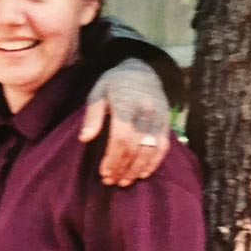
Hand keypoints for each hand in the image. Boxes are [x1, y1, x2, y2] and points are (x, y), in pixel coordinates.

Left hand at [80, 58, 170, 186]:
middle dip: (122, 167)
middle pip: (135, 147)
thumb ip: (92, 115)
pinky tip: (143, 174)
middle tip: (110, 181)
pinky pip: (163, 146)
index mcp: (126, 103)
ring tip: (124, 182)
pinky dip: (154, 162)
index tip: (103, 172)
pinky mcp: (166, 122)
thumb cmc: (115, 83)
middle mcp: (145, 111)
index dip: (112, 158)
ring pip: (150, 150)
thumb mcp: (98, 91)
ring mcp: (158, 117)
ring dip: (136, 169)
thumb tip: (84, 138)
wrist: (143, 69)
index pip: (121, 137)